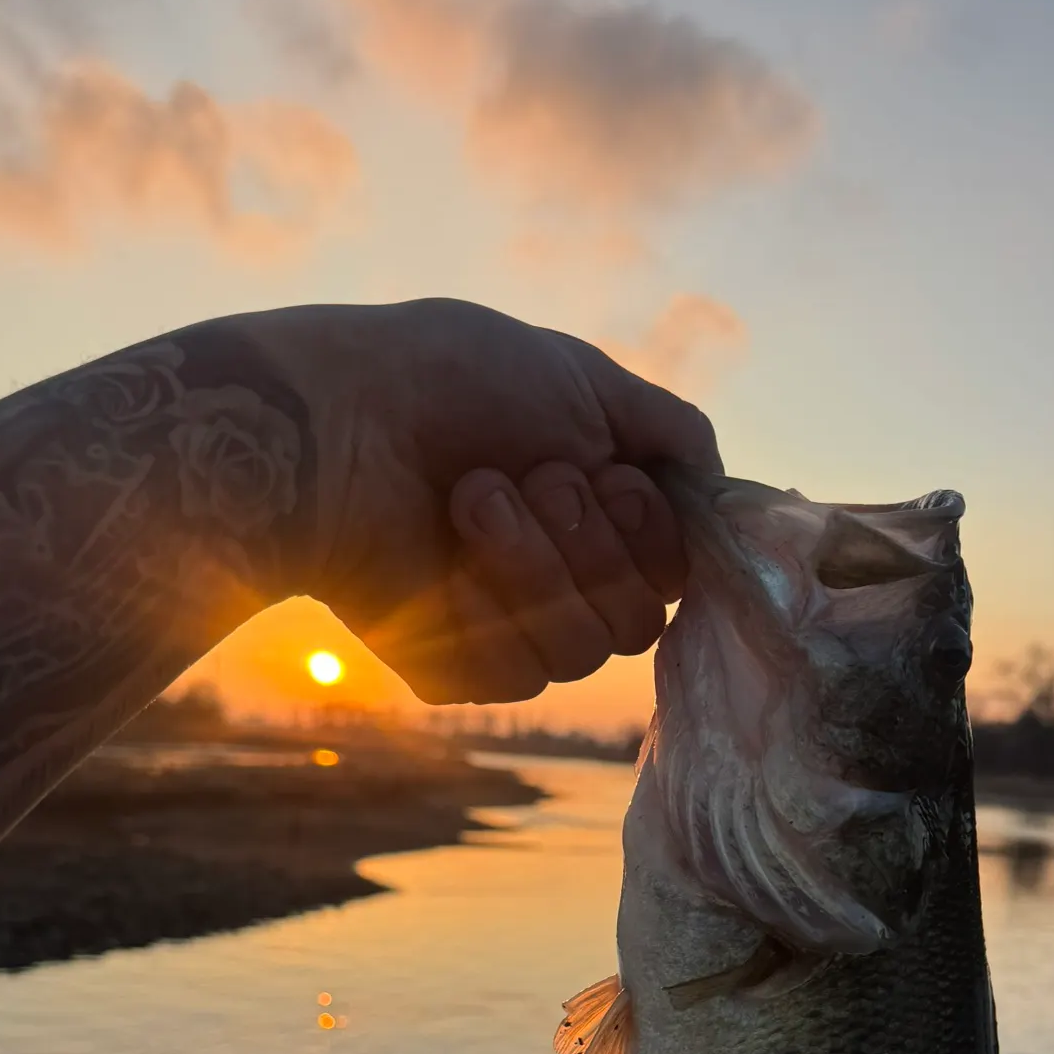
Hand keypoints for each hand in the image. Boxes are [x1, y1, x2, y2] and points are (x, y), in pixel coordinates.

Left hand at [247, 299, 719, 703]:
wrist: (334, 418)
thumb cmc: (452, 380)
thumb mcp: (582, 380)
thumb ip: (669, 430)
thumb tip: (718, 483)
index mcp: (595, 519)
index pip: (675, 576)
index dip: (653, 535)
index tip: (607, 477)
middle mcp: (561, 580)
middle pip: (637, 624)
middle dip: (591, 544)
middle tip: (535, 476)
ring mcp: (507, 629)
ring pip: (581, 653)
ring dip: (534, 562)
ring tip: (471, 496)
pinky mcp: (453, 669)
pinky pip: (513, 673)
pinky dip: (484, 600)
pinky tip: (439, 551)